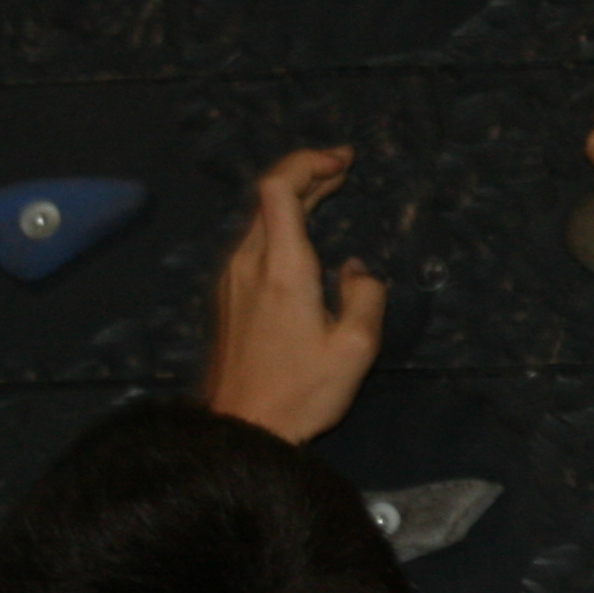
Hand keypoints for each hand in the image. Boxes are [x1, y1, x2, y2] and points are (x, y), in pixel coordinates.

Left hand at [201, 147, 387, 442]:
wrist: (240, 430)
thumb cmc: (301, 392)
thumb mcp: (355, 348)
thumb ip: (365, 297)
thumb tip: (356, 270)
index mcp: (281, 268)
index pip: (280, 188)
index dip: (309, 163)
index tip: (343, 162)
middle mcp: (249, 264)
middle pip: (269, 197)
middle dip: (307, 174)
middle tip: (343, 170)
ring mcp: (232, 280)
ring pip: (259, 220)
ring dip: (293, 199)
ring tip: (329, 194)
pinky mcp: (228, 298)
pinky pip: (253, 243)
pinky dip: (280, 225)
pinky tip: (302, 237)